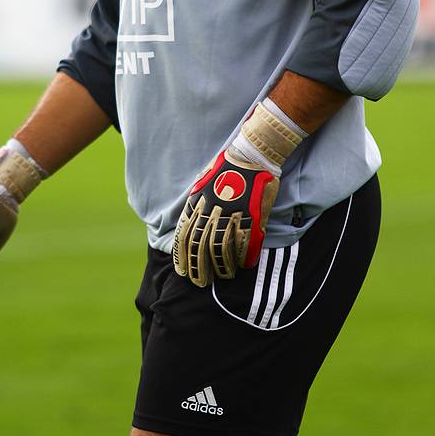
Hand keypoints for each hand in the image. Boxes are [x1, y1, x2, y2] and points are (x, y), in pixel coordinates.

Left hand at [173, 101, 305, 286]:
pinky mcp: (251, 215)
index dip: (182, 256)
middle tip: (200, 282)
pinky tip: (244, 264)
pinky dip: (243, 256)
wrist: (252, 154)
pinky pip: (245, 242)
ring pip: (222, 248)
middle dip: (198, 268)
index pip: (184, 235)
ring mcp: (232, 214)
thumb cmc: (227, 168)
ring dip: (222, 266)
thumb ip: (197, 204)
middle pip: (200, 247)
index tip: (182, 270)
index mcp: (197, 202)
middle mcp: (211, 210)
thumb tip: (189, 222)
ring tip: (224, 276)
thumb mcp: (203, 183)